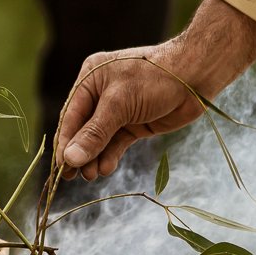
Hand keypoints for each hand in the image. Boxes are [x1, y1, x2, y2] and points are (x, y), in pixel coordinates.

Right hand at [55, 0, 255, 179]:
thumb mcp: (119, 104)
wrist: (195, 77)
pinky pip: (116, 142)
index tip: (60, 168)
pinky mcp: (134, 123)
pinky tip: (106, 169)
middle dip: (79, 153)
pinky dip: (110, 156)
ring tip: (91, 176)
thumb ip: (95, 134)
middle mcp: (101, 94)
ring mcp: (118, 110)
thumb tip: (70, 159)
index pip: (71, 116)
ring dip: (94, 158)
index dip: (65, 142)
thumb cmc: (155, 80)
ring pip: (99, 139)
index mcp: (90, 79)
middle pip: (83, 129)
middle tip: (74, 177)